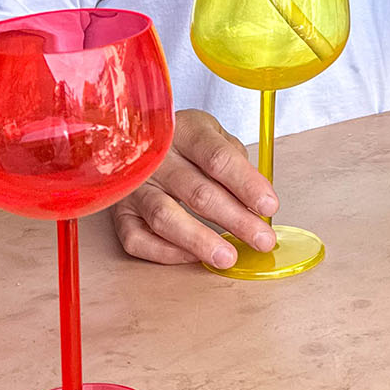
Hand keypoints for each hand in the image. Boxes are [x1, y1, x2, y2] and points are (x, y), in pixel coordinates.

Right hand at [111, 109, 278, 267]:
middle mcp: (157, 158)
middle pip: (199, 192)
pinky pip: (138, 239)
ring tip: (228, 257)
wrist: (139, 137)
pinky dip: (166, 251)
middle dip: (236, 220)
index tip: (269, 206)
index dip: (246, 184)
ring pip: (166, 218)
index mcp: (186, 131)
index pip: (219, 159)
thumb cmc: (186, 142)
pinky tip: (192, 256)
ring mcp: (135, 186)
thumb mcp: (214, 136)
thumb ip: (236, 163)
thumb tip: (259, 201)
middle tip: (262, 240)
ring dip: (200, 241)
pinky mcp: (120, 211)